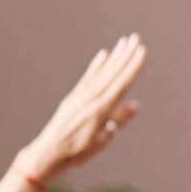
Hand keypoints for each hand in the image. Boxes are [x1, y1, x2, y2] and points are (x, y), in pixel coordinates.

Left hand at [19, 35, 145, 182]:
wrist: (48, 152)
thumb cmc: (78, 152)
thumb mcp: (103, 140)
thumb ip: (118, 121)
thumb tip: (135, 104)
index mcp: (100, 109)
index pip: (121, 83)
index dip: (133, 67)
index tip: (142, 51)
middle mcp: (90, 98)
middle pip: (112, 73)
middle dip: (125, 56)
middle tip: (135, 38)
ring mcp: (81, 96)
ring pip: (101, 73)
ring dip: (114, 57)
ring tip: (123, 43)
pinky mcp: (74, 97)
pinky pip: (88, 78)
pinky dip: (96, 66)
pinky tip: (102, 55)